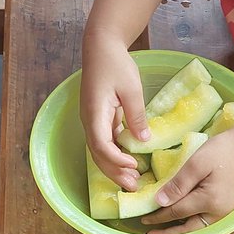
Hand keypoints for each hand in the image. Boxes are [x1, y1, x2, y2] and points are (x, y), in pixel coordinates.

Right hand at [80, 33, 149, 188]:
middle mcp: (90, 121)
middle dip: (115, 172)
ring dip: (115, 167)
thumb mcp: (131, 89)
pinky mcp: (99, 119)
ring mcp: (93, 121)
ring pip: (100, 151)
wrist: (101, 47)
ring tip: (133, 181)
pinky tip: (129, 164)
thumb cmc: (115, 64)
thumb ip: (136, 115)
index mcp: (95, 113)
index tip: (133, 166)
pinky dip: (116, 156)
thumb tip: (143, 141)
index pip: (101, 144)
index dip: (115, 159)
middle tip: (134, 186)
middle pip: (98, 154)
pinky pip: (105, 142)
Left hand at [141, 124, 233, 233]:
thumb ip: (179, 184)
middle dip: (168, 232)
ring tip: (163, 229)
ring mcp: (225, 210)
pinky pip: (205, 220)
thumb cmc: (225, 149)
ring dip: (180, 229)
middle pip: (188, 229)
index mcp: (209, 202)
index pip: (177, 212)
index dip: (158, 216)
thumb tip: (160, 202)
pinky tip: (182, 218)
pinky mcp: (229, 205)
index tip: (143, 219)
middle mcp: (218, 212)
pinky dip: (191, 222)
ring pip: (197, 227)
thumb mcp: (198, 163)